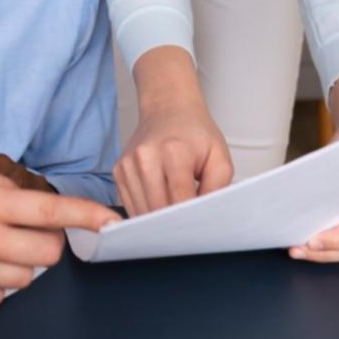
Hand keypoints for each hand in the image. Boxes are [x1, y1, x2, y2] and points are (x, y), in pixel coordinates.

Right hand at [114, 96, 233, 216]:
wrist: (168, 110)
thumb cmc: (194, 134)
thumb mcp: (219, 157)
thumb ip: (217, 188)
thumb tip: (207, 217)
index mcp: (173, 151)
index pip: (179, 201)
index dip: (190, 220)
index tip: (199, 229)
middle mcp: (145, 157)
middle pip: (157, 210)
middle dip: (174, 224)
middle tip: (188, 227)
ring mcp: (127, 164)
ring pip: (141, 212)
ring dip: (158, 220)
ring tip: (174, 212)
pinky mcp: (118, 171)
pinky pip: (131, 205)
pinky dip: (146, 211)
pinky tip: (159, 203)